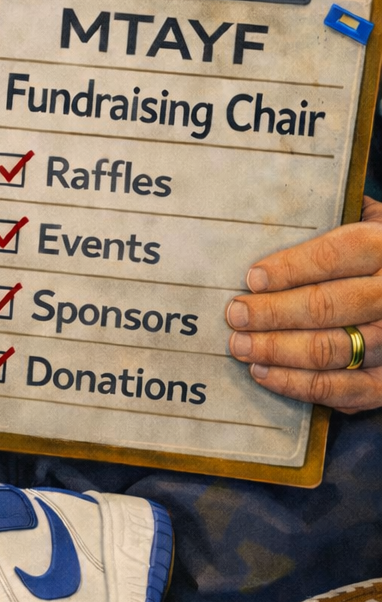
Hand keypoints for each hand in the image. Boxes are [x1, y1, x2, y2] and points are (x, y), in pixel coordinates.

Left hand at [226, 198, 381, 414]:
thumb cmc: (377, 252)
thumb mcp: (368, 221)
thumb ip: (331, 216)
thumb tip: (270, 211)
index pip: (332, 257)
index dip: (288, 268)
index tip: (251, 278)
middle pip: (325, 306)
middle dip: (271, 313)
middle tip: (234, 314)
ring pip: (329, 351)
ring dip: (276, 350)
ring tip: (240, 345)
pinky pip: (342, 390)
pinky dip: (298, 385)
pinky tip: (264, 372)